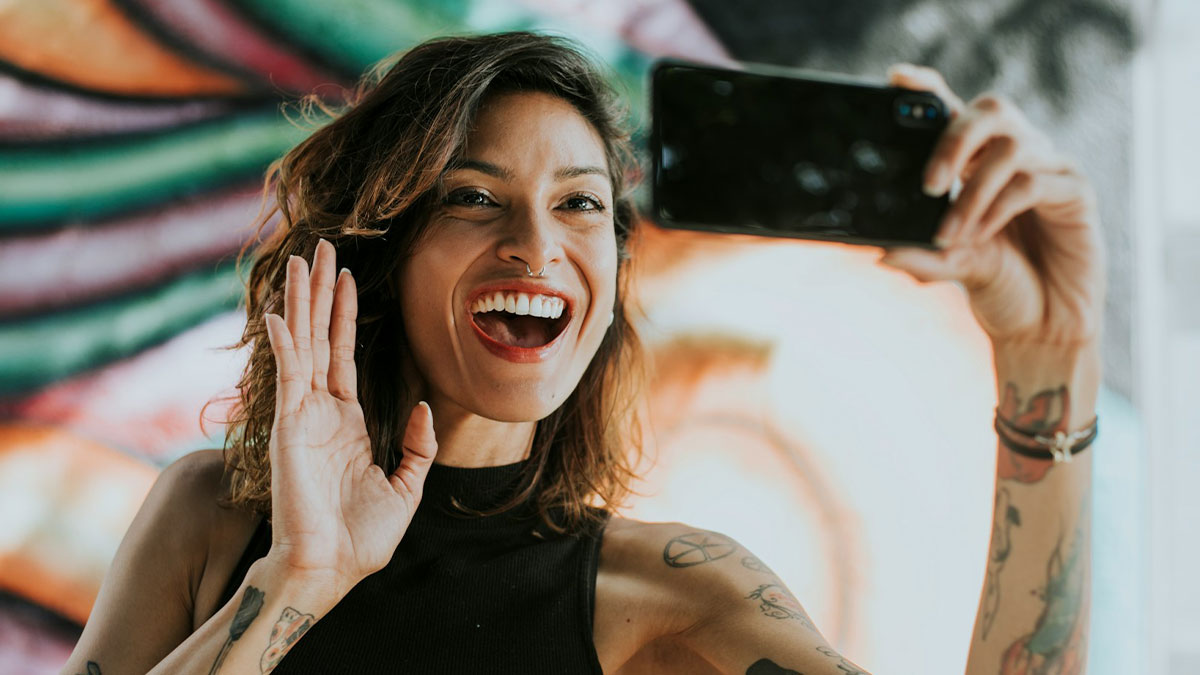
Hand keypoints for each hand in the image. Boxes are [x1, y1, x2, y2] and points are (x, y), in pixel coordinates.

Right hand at [263, 239, 438, 595]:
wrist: (332, 568)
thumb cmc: (362, 538)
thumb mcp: (405, 487)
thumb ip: (418, 446)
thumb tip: (424, 405)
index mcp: (345, 422)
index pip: (341, 356)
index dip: (343, 316)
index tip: (346, 279)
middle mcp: (319, 412)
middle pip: (318, 338)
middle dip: (320, 293)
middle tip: (319, 249)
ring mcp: (301, 417)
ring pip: (302, 346)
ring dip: (302, 303)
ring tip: (301, 261)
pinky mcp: (289, 428)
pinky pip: (287, 377)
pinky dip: (284, 344)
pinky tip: (282, 312)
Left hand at [877, 64, 1104, 346]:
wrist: (1041, 327)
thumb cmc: (998, 286)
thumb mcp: (949, 267)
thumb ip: (918, 255)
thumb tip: (878, 249)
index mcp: (978, 162)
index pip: (955, 110)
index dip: (928, 89)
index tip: (897, 80)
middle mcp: (1015, 155)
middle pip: (990, 110)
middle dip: (953, 138)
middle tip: (928, 183)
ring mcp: (1049, 168)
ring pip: (1011, 148)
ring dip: (972, 194)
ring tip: (951, 233)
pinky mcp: (1075, 192)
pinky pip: (1034, 182)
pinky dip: (999, 209)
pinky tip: (982, 237)